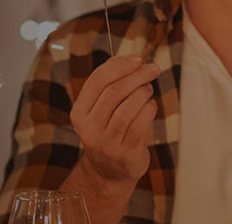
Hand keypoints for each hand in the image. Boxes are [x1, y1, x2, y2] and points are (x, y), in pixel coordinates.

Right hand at [69, 56, 159, 185]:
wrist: (109, 172)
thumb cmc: (109, 132)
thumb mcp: (100, 111)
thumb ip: (108, 86)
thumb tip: (126, 60)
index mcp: (79, 113)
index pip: (96, 81)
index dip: (119, 66)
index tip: (137, 59)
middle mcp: (89, 128)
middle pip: (113, 92)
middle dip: (136, 76)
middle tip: (152, 69)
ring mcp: (106, 142)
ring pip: (126, 108)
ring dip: (142, 93)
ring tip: (148, 89)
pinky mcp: (124, 153)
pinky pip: (139, 124)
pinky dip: (148, 110)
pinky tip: (151, 106)